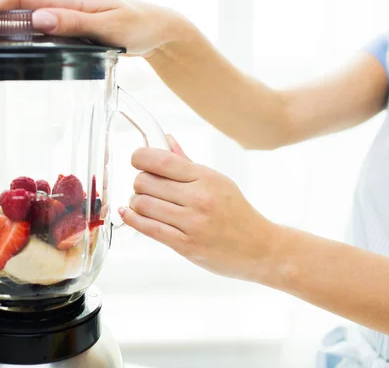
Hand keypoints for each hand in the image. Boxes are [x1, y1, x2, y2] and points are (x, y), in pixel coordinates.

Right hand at [0, 0, 190, 55]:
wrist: (156, 28)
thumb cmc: (138, 24)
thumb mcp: (110, 26)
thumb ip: (74, 23)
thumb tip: (37, 20)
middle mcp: (56, 1)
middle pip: (5, 4)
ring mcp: (57, 12)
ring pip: (12, 15)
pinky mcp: (61, 25)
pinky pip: (26, 27)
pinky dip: (6, 36)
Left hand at [120, 135, 276, 281]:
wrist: (260, 248)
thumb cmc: (237, 213)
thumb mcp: (217, 181)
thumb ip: (187, 162)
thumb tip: (165, 139)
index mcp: (206, 177)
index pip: (161, 160)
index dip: (139, 157)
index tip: (136, 160)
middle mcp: (198, 198)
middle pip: (145, 182)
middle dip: (138, 183)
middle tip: (144, 187)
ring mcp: (192, 222)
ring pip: (143, 204)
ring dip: (136, 202)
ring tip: (143, 203)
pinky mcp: (185, 245)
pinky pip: (148, 228)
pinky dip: (132, 218)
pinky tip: (128, 213)